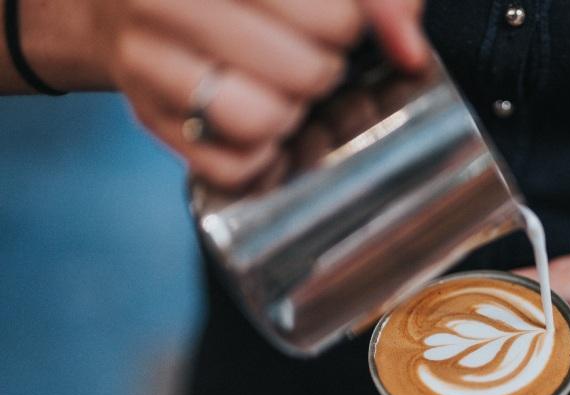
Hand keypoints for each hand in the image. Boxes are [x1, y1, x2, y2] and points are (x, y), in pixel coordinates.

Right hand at [99, 0, 426, 188]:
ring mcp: (146, 61)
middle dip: (323, 70)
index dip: (348, 26)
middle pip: (304, 71)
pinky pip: (233, 168)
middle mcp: (165, 1)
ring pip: (260, 122)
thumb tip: (409, 50)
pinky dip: (261, 159)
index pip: (330, 17)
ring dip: (288, 115)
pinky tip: (258, 124)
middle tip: (307, 56)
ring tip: (280, 90)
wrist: (127, 0)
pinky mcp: (148, 118)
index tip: (334, 20)